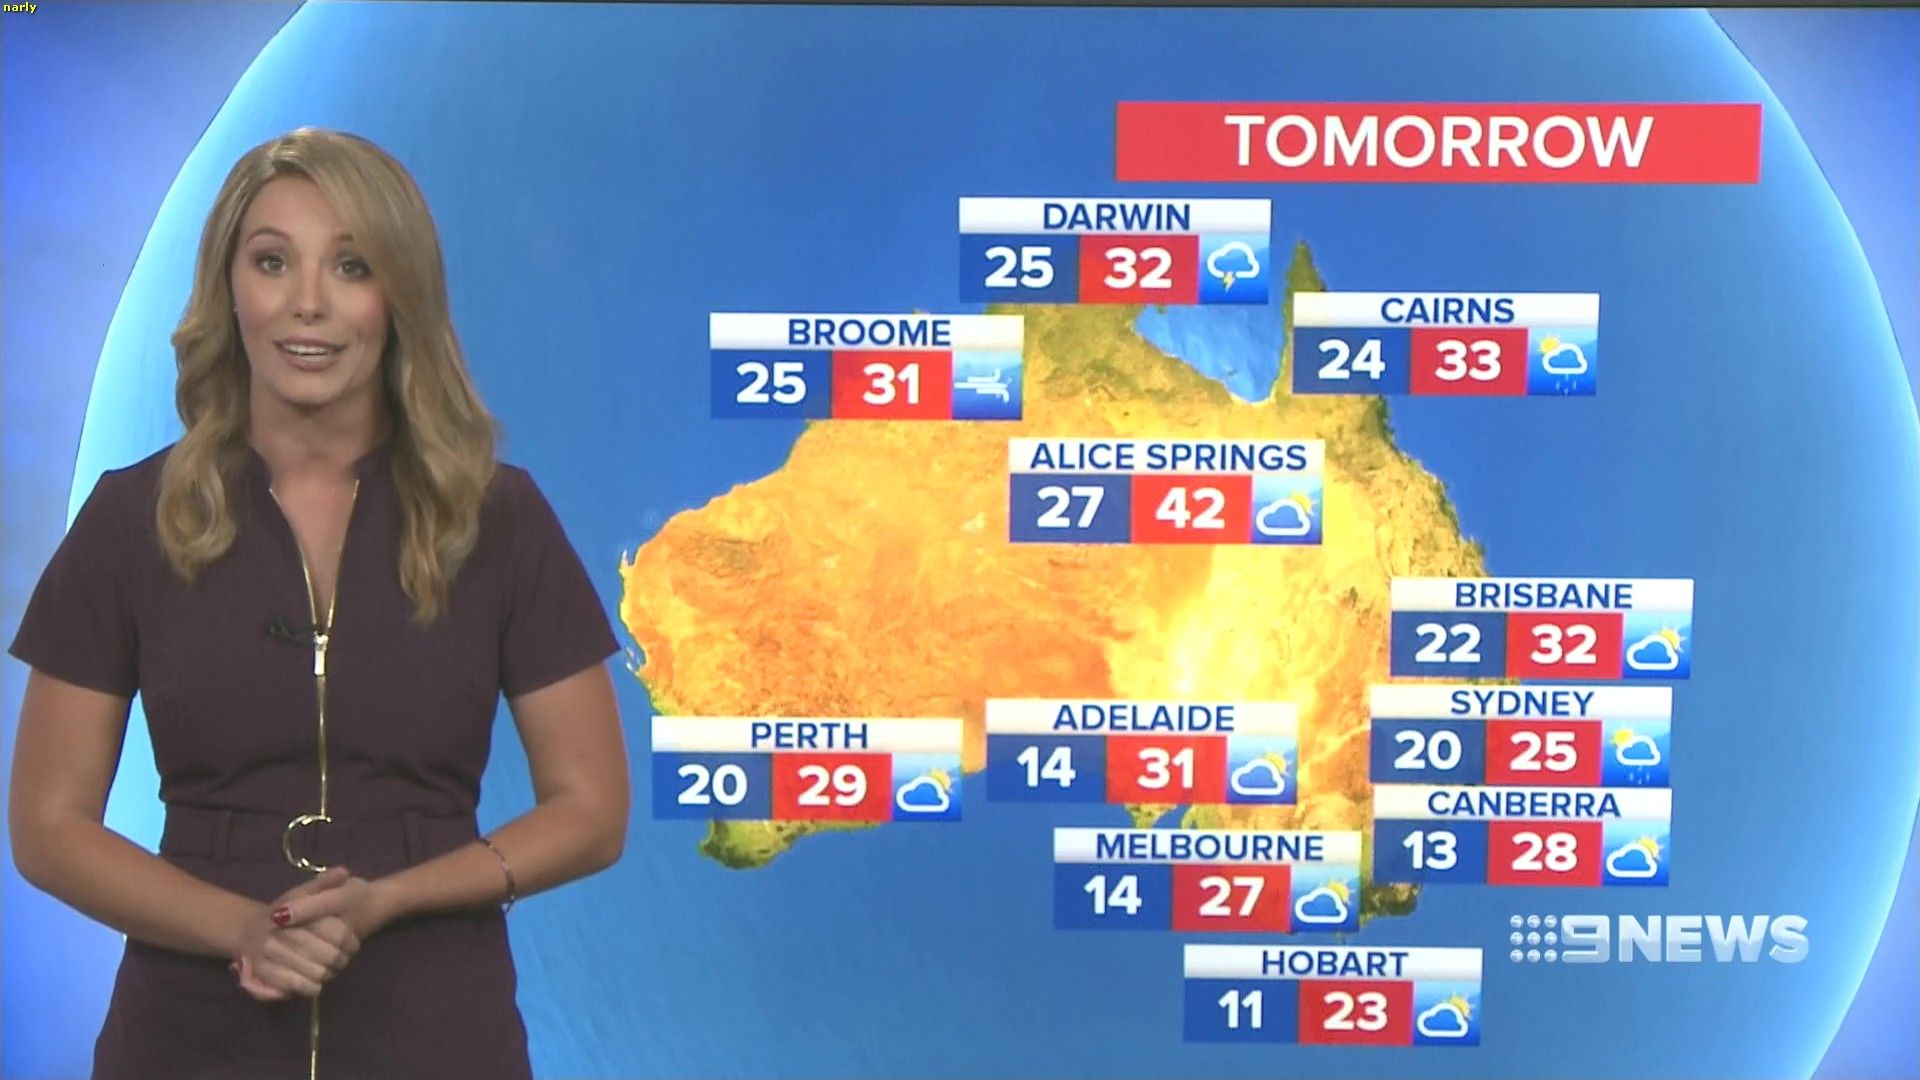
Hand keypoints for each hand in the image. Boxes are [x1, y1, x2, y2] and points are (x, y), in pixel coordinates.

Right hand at [231, 866, 374, 1001]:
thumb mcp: (303, 891)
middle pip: (329, 955)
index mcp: (293, 910)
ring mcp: (268, 953)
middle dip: (340, 960)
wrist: (249, 930)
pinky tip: (315, 982)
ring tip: (329, 970)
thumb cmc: (285, 910)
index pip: (337, 932)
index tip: (353, 944)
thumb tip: (344, 871)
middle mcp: (279, 932)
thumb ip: (324, 882)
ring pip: (316, 972)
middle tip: (342, 960)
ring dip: (327, 974)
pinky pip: (296, 985)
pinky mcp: (261, 973)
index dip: (349, 941)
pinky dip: (310, 987)